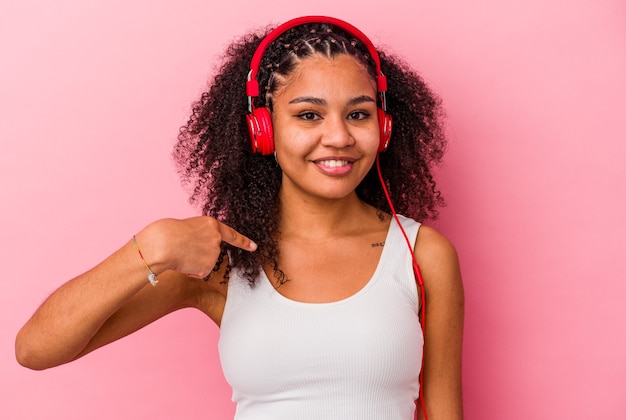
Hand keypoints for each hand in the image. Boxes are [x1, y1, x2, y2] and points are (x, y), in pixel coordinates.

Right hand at [136, 217, 256, 278]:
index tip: (254, 247)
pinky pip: (199, 272)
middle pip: (212, 252)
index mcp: (211, 224)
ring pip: (205, 263)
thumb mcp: (189, 226)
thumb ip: (201, 235)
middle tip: (183, 247)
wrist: (163, 244)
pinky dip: (190, 271)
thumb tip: (201, 249)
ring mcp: (214, 254)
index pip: (231, 234)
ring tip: (180, 253)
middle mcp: (216, 239)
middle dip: (199, 253)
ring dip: (193, 262)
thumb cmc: (167, 233)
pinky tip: (183, 263)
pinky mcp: (208, 267)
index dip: (243, 241)